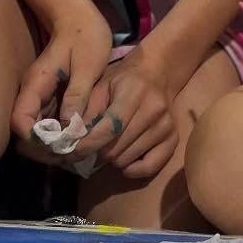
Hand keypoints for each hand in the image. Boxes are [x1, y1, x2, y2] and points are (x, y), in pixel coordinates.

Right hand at [10, 6, 113, 146]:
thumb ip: (78, 94)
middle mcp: (32, 93)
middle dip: (45, 147)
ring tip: (78, 150)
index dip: (36, 138)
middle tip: (73, 153)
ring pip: (36, 130)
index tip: (61, 144)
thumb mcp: (88, 65)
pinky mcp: (49, 98)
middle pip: (25, 132)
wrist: (80, 17)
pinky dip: (59, 134)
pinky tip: (79, 138)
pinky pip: (48, 123)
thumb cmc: (86, 36)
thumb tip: (69, 126)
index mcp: (36, 84)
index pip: (20, 121)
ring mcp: (40, 96)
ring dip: (53, 144)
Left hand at [80, 47, 179, 180]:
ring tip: (111, 144)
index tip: (70, 152)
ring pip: (127, 159)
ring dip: (113, 158)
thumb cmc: (124, 80)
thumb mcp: (101, 86)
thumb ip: (85, 111)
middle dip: (97, 150)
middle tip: (92, 144)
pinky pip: (149, 168)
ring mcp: (166, 126)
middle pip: (115, 148)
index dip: (86, 145)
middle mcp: (154, 110)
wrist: (158, 73)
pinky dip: (132, 169)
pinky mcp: (173, 139)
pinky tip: (126, 158)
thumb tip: (70, 138)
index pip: (108, 128)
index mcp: (134, 92)